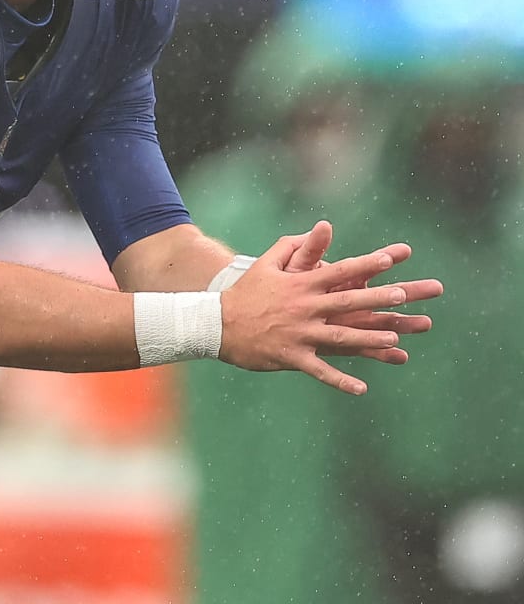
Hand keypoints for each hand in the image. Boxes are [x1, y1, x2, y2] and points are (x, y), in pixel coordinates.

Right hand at [218, 221, 443, 394]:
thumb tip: (317, 229)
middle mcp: (303, 307)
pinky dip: (340, 380)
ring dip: (367, 337)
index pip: (338, 271)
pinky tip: (361, 389)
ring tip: (393, 338)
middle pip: (345, 302)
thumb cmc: (244, 293)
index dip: (365, 264)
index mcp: (300, 285)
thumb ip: (292, 247)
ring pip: (339, 337)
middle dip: (375, 298)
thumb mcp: (265, 265)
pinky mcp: (292, 355)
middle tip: (402, 294)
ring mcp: (299, 333)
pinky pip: (320, 370)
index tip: (390, 258)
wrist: (216, 324)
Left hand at [278, 220, 435, 358]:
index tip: (405, 249)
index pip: (365, 266)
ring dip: (402, 323)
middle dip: (409, 290)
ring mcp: (348, 323)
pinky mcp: (341, 345)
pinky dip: (382, 354)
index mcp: (338, 280)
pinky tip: (400, 356)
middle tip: (437, 287)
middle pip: (383, 295)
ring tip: (426, 323)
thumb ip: (308, 250)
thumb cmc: (281, 289)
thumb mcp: (291, 268)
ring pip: (380, 324)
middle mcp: (350, 301)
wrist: (269, 318)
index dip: (383, 257)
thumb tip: (323, 225)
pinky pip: (363, 351)